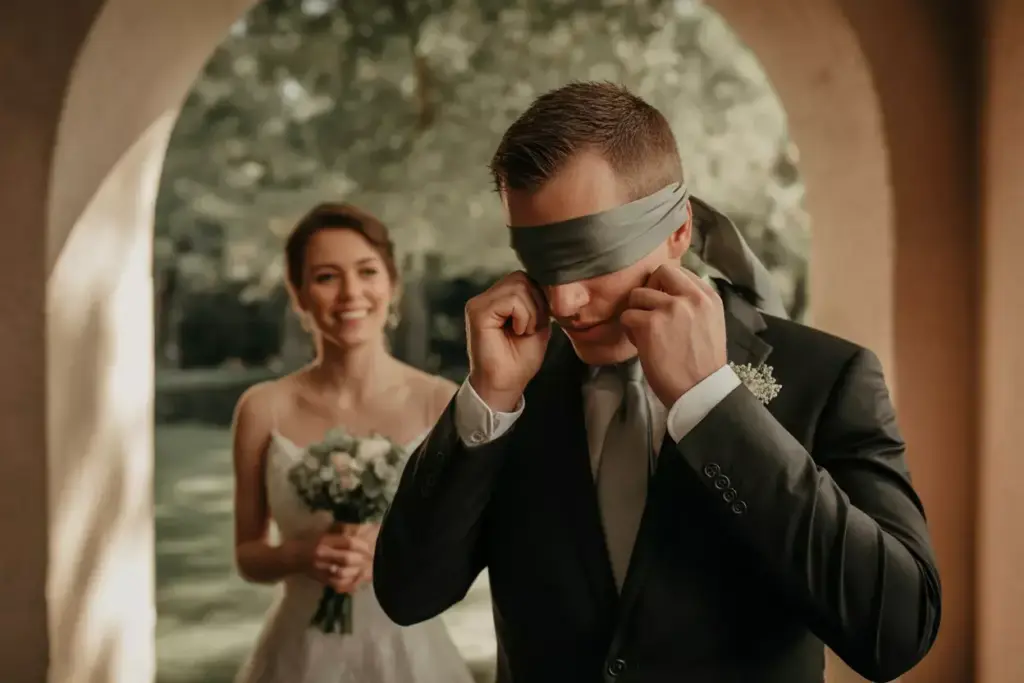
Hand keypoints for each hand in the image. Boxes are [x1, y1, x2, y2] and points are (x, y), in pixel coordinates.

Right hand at [298, 529, 374, 593]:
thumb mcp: (326, 532)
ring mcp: (322, 570)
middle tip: (374, 557)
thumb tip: (364, 529)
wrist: (293, 557)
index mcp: (325, 540)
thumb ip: (342, 531)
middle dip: (363, 558)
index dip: (362, 544)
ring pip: (344, 573)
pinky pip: (339, 585)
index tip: (372, 545)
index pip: (348, 542)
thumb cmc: (311, 540)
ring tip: (370, 568)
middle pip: (347, 558)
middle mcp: (323, 555)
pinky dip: (351, 584)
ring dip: (359, 571)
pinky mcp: (322, 580)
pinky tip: (360, 579)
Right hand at [465, 271, 550, 411]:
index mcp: (498, 298)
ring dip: (530, 312)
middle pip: (521, 278)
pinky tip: (517, 331)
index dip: (539, 297)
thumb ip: (539, 300)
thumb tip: (547, 281)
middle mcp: (485, 297)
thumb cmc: (520, 359)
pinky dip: (523, 316)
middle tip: (530, 328)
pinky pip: (511, 299)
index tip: (537, 323)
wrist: (506, 384)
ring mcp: (479, 303)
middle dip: (536, 303)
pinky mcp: (477, 311)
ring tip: (522, 331)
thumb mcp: (538, 323)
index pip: (524, 278)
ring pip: (518, 286)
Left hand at [619, 265, 726, 405]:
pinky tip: (640, 344)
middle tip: (648, 310)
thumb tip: (669, 292)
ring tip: (644, 331)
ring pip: (638, 294)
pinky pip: (627, 316)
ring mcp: (670, 308)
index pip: (681, 272)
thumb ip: (694, 305)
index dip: (666, 285)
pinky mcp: (650, 324)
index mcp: (709, 297)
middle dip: (650, 289)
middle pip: (660, 272)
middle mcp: (691, 297)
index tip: (662, 302)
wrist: (700, 391)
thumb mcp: (710, 323)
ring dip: (636, 312)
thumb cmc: (703, 364)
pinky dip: (629, 330)